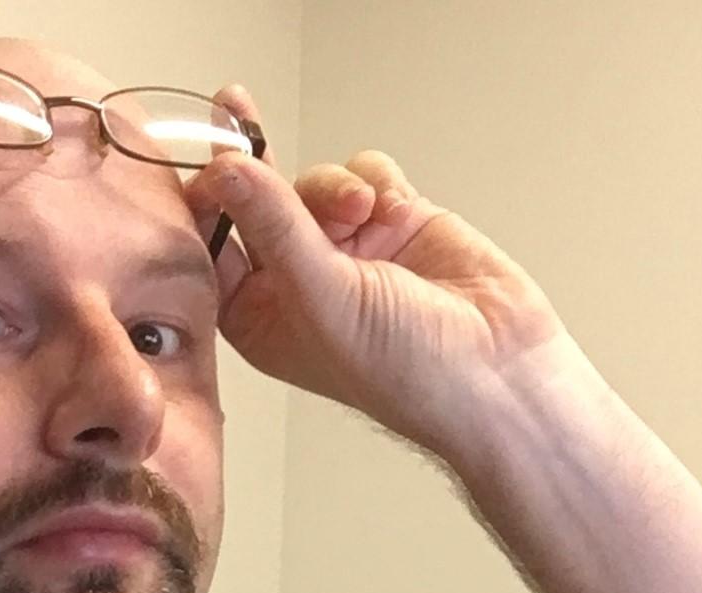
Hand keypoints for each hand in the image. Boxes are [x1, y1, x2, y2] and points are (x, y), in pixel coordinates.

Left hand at [188, 86, 587, 459]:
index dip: (206, 205)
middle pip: (259, 204)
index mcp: (260, 318)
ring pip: (314, 183)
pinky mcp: (389, 222)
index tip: (205, 161)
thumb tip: (226, 171)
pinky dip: (377, 183)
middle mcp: (296, 283)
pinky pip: (364, 174)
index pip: (213, 250)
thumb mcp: (321, 295)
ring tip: (364, 214)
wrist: (495, 369)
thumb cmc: (402, 368)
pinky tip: (395, 213)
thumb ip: (274, 225)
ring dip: (335, 189)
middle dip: (256, 168)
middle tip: (235, 114)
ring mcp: (345, 250)